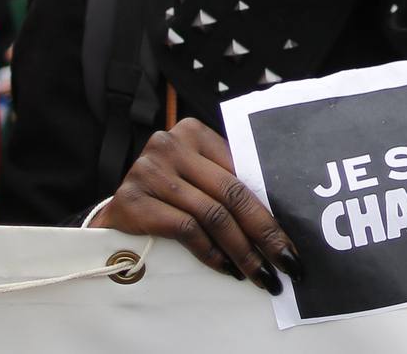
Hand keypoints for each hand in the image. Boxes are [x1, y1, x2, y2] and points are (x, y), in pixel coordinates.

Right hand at [89, 118, 302, 294]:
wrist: (115, 216)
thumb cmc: (168, 196)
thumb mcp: (199, 179)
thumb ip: (229, 184)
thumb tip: (282, 223)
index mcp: (194, 132)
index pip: (242, 173)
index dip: (272, 211)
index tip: (291, 243)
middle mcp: (169, 144)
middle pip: (231, 194)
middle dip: (264, 234)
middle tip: (286, 263)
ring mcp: (148, 171)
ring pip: (212, 214)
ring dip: (242, 251)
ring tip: (260, 274)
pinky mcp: (132, 200)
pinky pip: (186, 229)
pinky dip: (211, 252)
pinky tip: (226, 269)